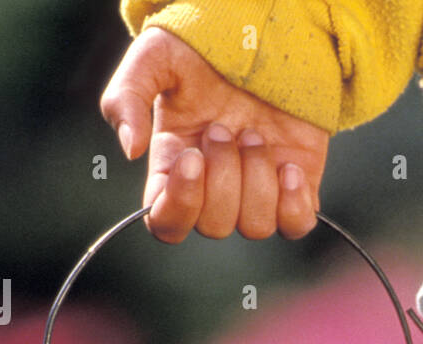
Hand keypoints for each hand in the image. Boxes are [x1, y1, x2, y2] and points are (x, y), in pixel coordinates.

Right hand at [100, 26, 328, 242]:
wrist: (265, 36)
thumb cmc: (204, 50)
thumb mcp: (153, 59)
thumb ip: (126, 99)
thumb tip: (129, 149)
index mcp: (176, 170)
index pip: (167, 223)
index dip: (179, 205)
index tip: (191, 159)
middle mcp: (215, 189)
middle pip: (214, 226)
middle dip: (222, 175)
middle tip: (223, 128)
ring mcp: (256, 192)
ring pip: (255, 227)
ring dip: (256, 180)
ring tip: (255, 136)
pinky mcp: (295, 189)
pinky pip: (296, 225)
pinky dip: (293, 202)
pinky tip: (289, 166)